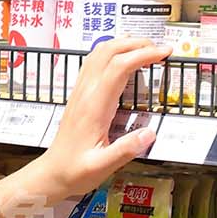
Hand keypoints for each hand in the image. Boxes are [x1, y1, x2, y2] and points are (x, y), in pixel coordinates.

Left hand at [32, 37, 171, 202]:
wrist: (51, 174)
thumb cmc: (74, 171)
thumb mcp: (101, 167)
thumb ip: (124, 150)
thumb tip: (149, 134)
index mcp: (94, 107)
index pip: (119, 67)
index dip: (144, 55)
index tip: (164, 54)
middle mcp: (85, 94)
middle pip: (109, 51)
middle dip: (137, 44)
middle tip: (159, 50)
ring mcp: (80, 92)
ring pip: (99, 53)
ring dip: (124, 44)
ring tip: (146, 49)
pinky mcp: (79, 95)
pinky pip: (93, 63)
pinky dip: (112, 53)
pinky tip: (124, 58)